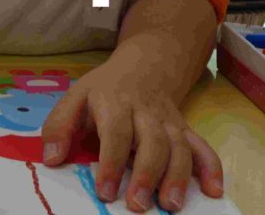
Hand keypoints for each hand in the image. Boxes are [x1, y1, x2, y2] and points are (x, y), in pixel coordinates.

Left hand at [40, 59, 222, 211]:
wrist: (145, 65)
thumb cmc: (105, 89)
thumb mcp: (75, 97)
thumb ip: (59, 126)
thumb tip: (51, 159)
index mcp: (115, 103)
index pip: (115, 132)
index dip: (111, 162)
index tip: (105, 192)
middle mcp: (146, 112)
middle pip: (152, 141)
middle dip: (146, 173)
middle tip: (138, 205)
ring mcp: (169, 121)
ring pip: (179, 146)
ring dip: (177, 176)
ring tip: (170, 205)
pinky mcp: (184, 129)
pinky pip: (202, 146)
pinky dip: (211, 167)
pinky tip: (213, 190)